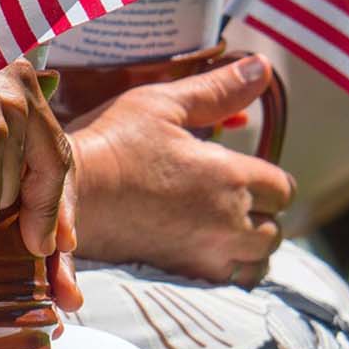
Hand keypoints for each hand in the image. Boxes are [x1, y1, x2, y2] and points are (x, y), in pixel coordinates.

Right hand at [67, 55, 294, 284]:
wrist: (67, 195)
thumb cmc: (113, 142)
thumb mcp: (163, 103)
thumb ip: (218, 90)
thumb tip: (262, 66)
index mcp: (230, 177)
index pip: (281, 188)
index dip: (267, 178)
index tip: (241, 170)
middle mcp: (227, 222)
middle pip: (274, 231)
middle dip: (262, 215)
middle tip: (231, 197)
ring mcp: (205, 254)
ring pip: (256, 263)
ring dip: (249, 247)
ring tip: (223, 228)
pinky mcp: (181, 275)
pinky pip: (227, 282)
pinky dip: (226, 269)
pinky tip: (203, 250)